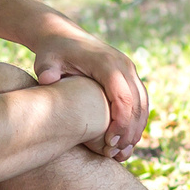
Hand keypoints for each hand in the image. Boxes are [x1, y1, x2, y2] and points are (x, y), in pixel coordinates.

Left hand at [31, 28, 147, 158]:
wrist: (63, 36)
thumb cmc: (53, 52)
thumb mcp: (46, 59)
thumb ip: (47, 70)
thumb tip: (47, 80)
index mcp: (107, 63)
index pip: (123, 97)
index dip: (120, 122)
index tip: (109, 143)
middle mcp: (124, 65)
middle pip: (137, 104)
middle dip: (130, 131)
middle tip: (116, 154)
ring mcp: (129, 71)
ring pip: (143, 105)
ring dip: (136, 129)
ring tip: (122, 152)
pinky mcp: (129, 77)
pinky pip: (140, 102)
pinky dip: (136, 122)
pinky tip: (125, 140)